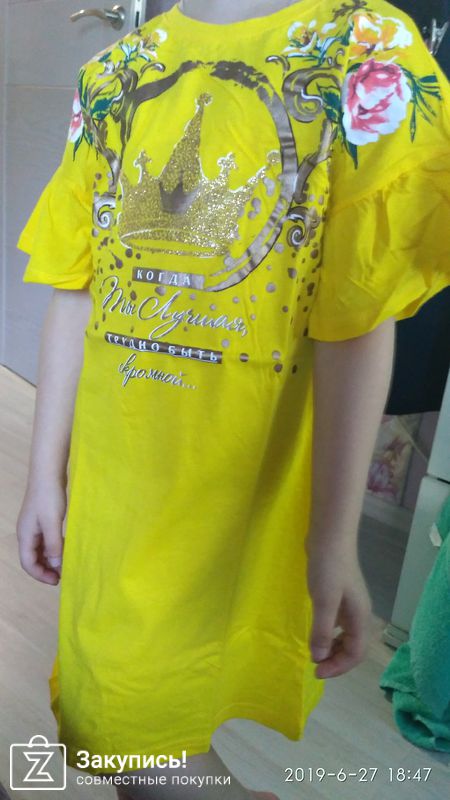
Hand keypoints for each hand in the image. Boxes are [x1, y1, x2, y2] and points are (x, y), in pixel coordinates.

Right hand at [16, 480, 66, 584]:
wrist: (48, 472)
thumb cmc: (49, 497)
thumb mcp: (52, 523)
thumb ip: (53, 545)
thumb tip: (55, 566)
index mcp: (25, 535)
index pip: (28, 563)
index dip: (41, 575)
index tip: (57, 580)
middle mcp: (27, 533)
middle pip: (32, 558)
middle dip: (45, 569)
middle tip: (62, 576)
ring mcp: (34, 526)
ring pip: (39, 550)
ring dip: (50, 559)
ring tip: (65, 565)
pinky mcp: (42, 519)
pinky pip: (45, 540)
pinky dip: (53, 548)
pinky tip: (65, 548)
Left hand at [306, 541, 372, 678]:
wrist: (330, 536)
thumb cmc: (328, 568)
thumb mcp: (324, 601)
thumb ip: (322, 630)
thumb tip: (319, 657)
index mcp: (359, 617)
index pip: (356, 653)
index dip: (338, 667)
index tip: (316, 671)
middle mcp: (358, 613)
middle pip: (353, 647)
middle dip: (336, 660)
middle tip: (314, 665)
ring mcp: (349, 604)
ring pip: (345, 636)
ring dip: (332, 648)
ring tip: (314, 653)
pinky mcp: (339, 595)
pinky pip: (337, 624)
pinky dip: (328, 633)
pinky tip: (315, 631)